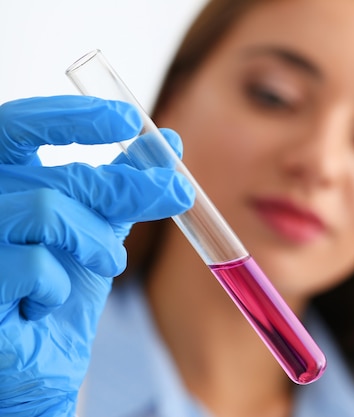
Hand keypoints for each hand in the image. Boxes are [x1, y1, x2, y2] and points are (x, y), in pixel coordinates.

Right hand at [0, 96, 194, 415]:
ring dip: (95, 242)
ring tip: (109, 264)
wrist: (36, 359)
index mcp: (4, 180)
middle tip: (174, 192)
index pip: (22, 126)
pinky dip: (58, 285)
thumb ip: (123, 184)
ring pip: (47, 211)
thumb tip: (170, 142)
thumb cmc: (61, 286)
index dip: (73, 117)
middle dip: (123, 185)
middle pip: (54, 172)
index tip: (129, 119)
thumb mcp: (97, 226)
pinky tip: (47, 302)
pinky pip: (33, 265)